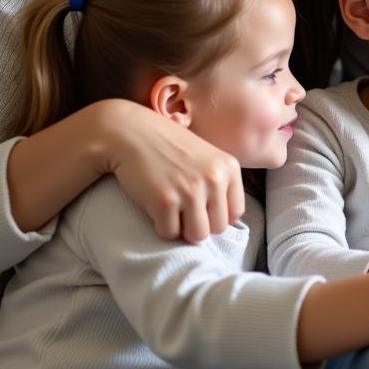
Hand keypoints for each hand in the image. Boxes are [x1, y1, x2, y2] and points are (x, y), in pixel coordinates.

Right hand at [95, 100, 244, 241]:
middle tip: (183, 209)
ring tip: (172, 210)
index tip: (202, 208)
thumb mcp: (207, 158)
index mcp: (229, 168)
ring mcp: (191, 190)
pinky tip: (156, 206)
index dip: (217, 216)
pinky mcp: (165, 201)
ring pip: (197, 235)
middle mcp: (215, 179)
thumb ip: (220, 184)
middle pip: (218, 227)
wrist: (132, 133)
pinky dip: (161, 226)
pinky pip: (170, 233)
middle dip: (200, 224)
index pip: (236, 213)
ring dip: (182, 229)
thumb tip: (226, 221)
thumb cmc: (169, 147)